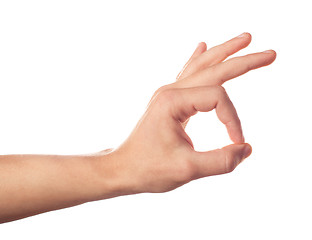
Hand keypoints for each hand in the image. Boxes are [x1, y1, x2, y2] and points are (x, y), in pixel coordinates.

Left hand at [108, 32, 275, 193]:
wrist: (123, 168)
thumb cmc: (148, 168)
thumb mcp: (186, 170)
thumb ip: (220, 162)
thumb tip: (246, 149)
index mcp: (173, 101)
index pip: (217, 98)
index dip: (233, 120)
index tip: (236, 143)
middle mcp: (170, 91)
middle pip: (214, 69)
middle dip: (243, 61)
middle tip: (270, 54)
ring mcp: (169, 94)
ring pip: (202, 66)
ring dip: (225, 53)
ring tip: (245, 39)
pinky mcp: (170, 101)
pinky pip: (188, 74)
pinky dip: (199, 60)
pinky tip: (202, 46)